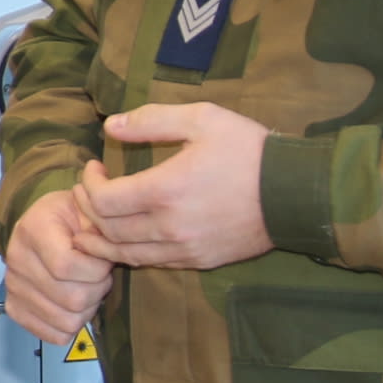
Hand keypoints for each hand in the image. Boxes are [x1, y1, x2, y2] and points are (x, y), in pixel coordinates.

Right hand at [5, 170, 118, 341]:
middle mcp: (17, 258)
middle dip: (96, 290)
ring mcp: (13, 285)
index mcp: (33, 229)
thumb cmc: (72, 219)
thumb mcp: (90, 212)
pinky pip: (52, 335)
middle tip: (97, 275)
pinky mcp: (15, 306)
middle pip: (70, 299)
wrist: (48, 223)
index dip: (96, 270)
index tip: (103, 260)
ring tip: (85, 288)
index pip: (66, 267)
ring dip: (86, 309)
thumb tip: (107, 257)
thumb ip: (102, 233)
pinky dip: (70, 326)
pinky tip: (72, 305)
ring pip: (66, 321)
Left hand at [84, 102, 276, 270]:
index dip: (88, 185)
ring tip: (89, 223)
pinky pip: (151, 263)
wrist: (295, 193)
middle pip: (107, 229)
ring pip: (125, 253)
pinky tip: (123, 239)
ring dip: (100, 238)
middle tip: (87, 191)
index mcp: (165, 190)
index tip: (93, 168)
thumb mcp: (202, 119)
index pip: (103, 200)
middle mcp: (168, 226)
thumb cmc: (248, 150)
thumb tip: (110, 126)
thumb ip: (151, 121)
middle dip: (87, 209)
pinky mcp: (198, 261)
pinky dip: (128, 252)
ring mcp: (184, 249)